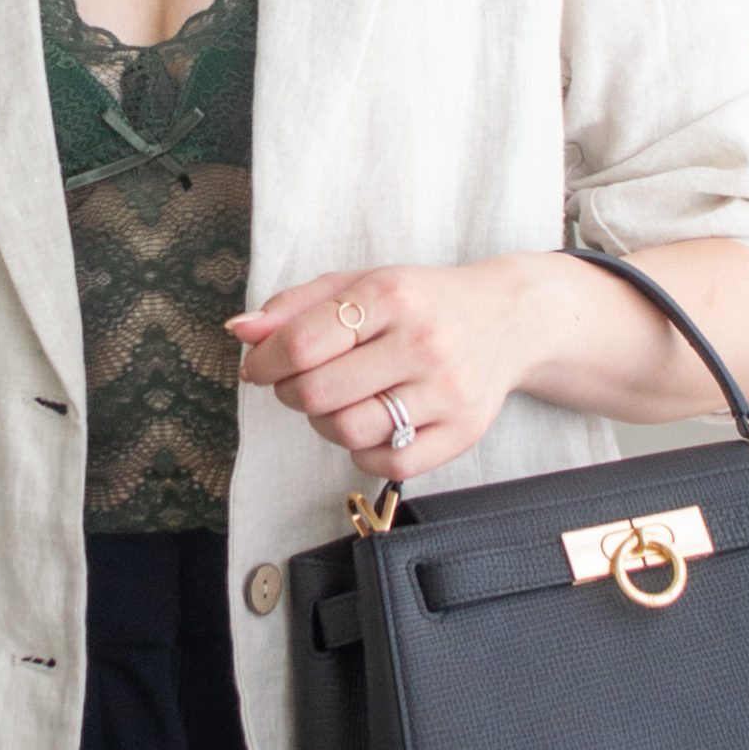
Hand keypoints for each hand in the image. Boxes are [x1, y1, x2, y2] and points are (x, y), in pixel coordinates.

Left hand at [229, 258, 541, 478]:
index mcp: (391, 297)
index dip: (264, 363)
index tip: (258, 368)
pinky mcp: (463, 431)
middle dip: (291, 394)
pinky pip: (390, 464)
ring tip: (336, 404)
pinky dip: (365, 453)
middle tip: (298, 385)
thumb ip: (295, 306)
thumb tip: (240, 331)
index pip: (302, 343)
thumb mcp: (360, 285)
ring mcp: (447, 391)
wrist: (508, 318)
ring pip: (350, 432)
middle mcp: (423, 343)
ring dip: (325, 424)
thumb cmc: (422, 302)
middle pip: (319, 393)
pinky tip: (371, 426)